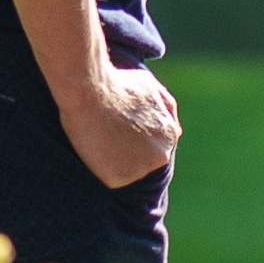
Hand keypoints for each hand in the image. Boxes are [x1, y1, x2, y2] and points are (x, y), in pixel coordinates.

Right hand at [57, 61, 180, 190]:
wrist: (92, 92)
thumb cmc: (117, 83)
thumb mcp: (151, 87)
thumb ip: (163, 105)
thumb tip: (168, 117)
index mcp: (170, 134)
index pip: (154, 144)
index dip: (132, 136)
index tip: (117, 128)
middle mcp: (162, 154)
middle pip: (143, 160)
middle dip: (128, 151)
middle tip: (107, 135)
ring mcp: (143, 168)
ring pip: (127, 170)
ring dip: (114, 160)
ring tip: (99, 138)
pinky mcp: (121, 178)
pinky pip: (110, 178)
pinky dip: (100, 168)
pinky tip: (94, 148)